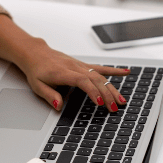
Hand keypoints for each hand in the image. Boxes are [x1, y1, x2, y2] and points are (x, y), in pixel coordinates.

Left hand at [16, 38, 130, 111]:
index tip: (100, 103)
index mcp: (62, 73)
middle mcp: (74, 67)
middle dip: (106, 94)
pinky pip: (101, 67)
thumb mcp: (37, 86)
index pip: (82, 81)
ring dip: (112, 87)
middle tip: (114, 108)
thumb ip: (49, 96)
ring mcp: (80, 65)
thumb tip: (58, 106)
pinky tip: (126, 72)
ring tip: (121, 100)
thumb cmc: (37, 70)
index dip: (92, 91)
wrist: (36, 54)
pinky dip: (114, 70)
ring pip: (100, 75)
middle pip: (95, 80)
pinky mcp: (83, 65)